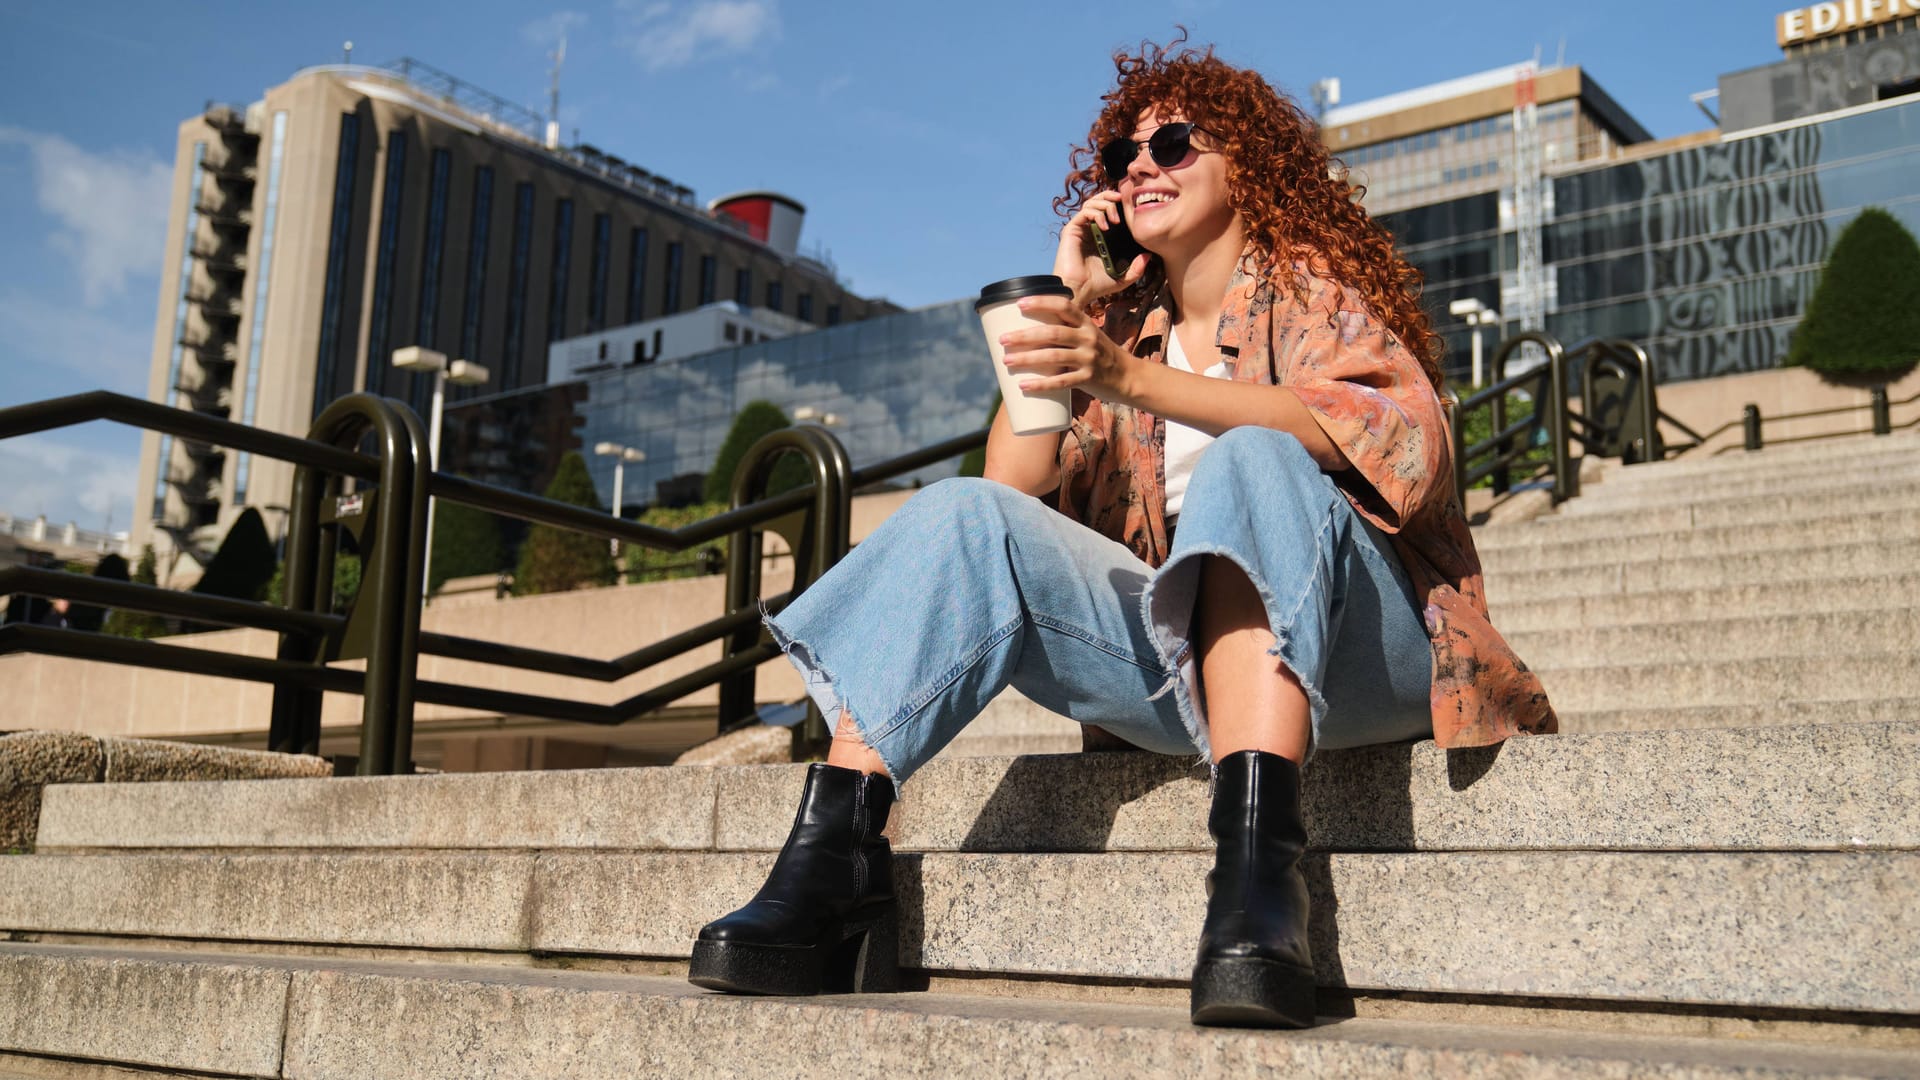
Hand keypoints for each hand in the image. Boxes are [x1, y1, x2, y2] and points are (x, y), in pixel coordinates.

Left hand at [998, 294, 1139, 403]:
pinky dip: (1041, 384)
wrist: (1129, 376)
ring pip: (1053, 357)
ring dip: (1027, 359)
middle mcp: (1088, 338)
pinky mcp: (1088, 379)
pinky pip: (1061, 382)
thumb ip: (1066, 330)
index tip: (1019, 304)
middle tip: (1003, 339)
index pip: (1063, 306)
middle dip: (1025, 336)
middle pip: (1052, 333)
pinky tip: (1023, 385)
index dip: (1041, 302)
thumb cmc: (1100, 354)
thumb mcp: (1089, 335)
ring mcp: (1089, 359)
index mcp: (1086, 323)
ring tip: (1006, 360)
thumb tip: (1029, 328)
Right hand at [1053, 192, 1148, 305]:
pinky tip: (1105, 226)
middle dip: (1112, 196)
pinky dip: (1097, 213)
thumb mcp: (1123, 278)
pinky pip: (1084, 211)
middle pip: (1099, 200)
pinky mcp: (1072, 229)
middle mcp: (1089, 229)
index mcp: (1100, 236)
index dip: (1119, 204)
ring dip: (1106, 204)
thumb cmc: (1096, 286)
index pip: (1108, 210)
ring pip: (1091, 202)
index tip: (1131, 206)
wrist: (1078, 291)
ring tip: (1115, 219)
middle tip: (1123, 200)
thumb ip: (1137, 268)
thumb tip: (1148, 255)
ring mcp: (1080, 228)